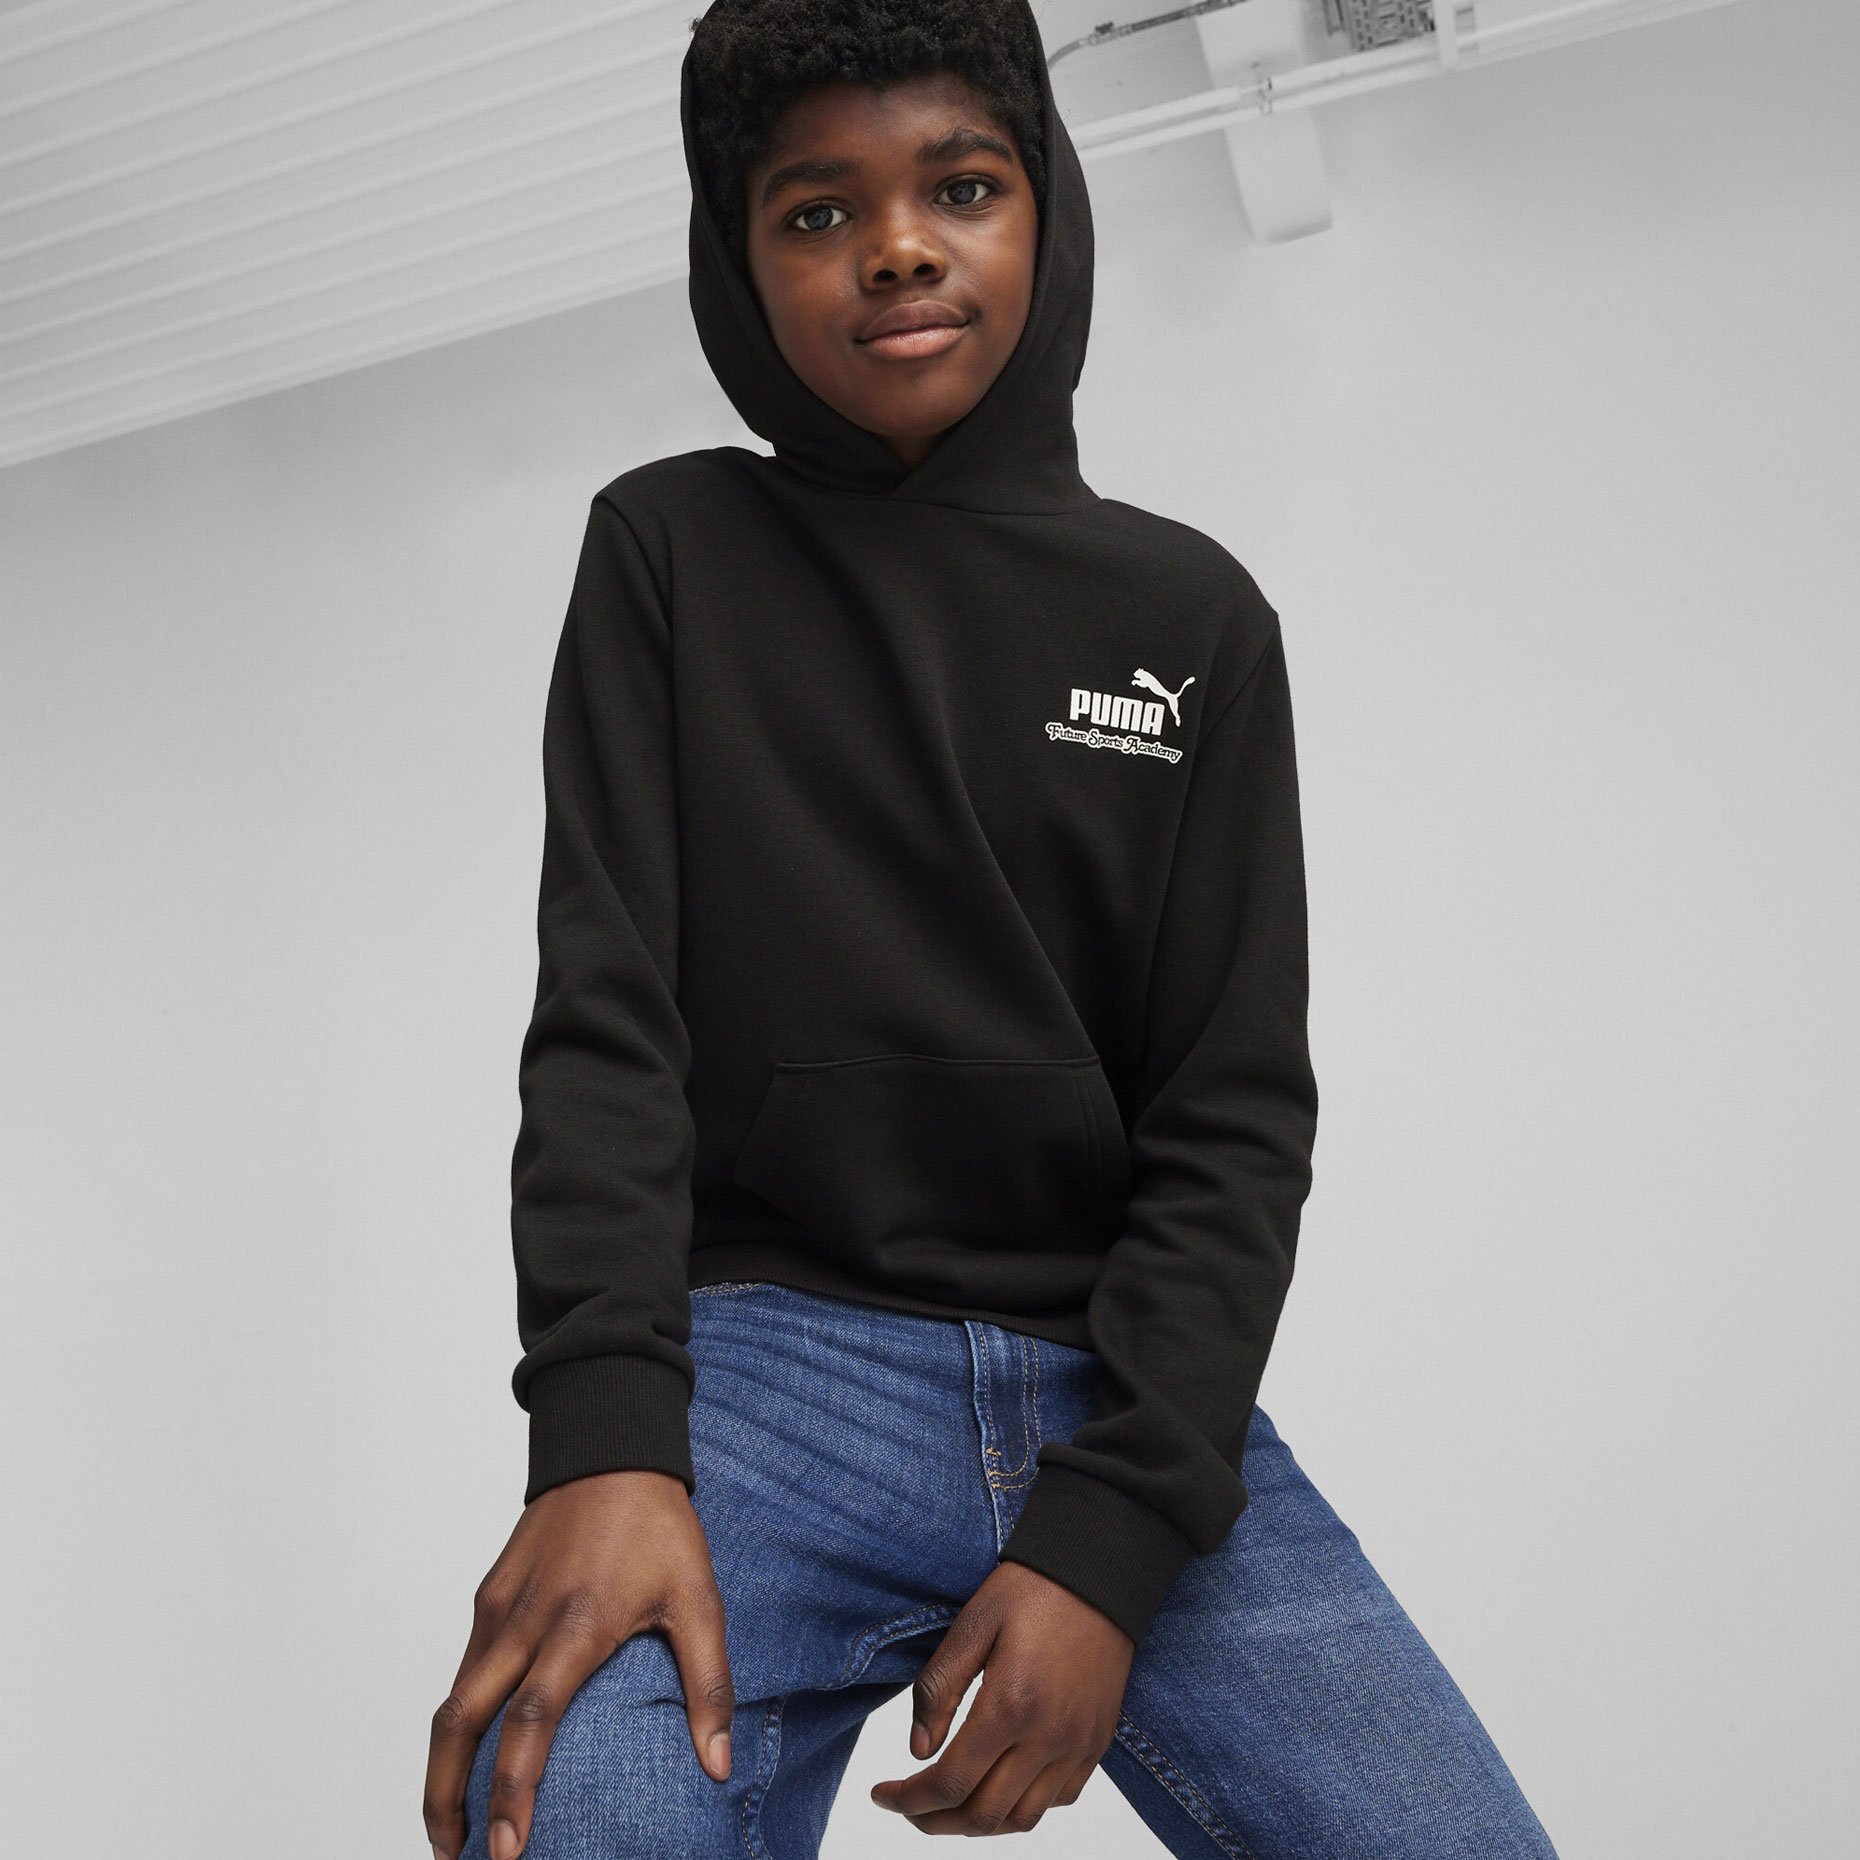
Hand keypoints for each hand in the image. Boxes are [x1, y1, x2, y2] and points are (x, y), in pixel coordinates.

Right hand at [423, 1470, 735, 1859]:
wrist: (609, 1448)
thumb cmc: (658, 1525)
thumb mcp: (700, 1598)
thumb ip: (710, 1684)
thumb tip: (719, 1766)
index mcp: (579, 1624)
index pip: (532, 1719)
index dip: (511, 1790)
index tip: (505, 1849)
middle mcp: (526, 1619)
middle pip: (462, 1721)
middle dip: (447, 1799)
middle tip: (454, 1859)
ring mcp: (499, 1607)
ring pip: (453, 1698)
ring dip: (444, 1766)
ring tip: (453, 1825)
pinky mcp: (487, 1595)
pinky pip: (465, 1666)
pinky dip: (459, 1718)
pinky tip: (474, 1749)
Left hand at [868, 1560, 1133, 1834]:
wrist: (1099, 1573)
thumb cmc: (1032, 1589)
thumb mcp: (971, 1625)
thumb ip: (938, 1689)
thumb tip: (918, 1751)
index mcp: (1011, 1705)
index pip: (950, 1783)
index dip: (908, 1800)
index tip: (881, 1795)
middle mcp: (1048, 1737)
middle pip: (983, 1815)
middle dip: (934, 1821)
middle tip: (907, 1805)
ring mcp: (1078, 1745)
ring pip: (1022, 1819)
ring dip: (978, 1822)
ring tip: (947, 1804)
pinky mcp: (1097, 1743)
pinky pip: (1059, 1800)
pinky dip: (1022, 1807)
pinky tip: (999, 1785)